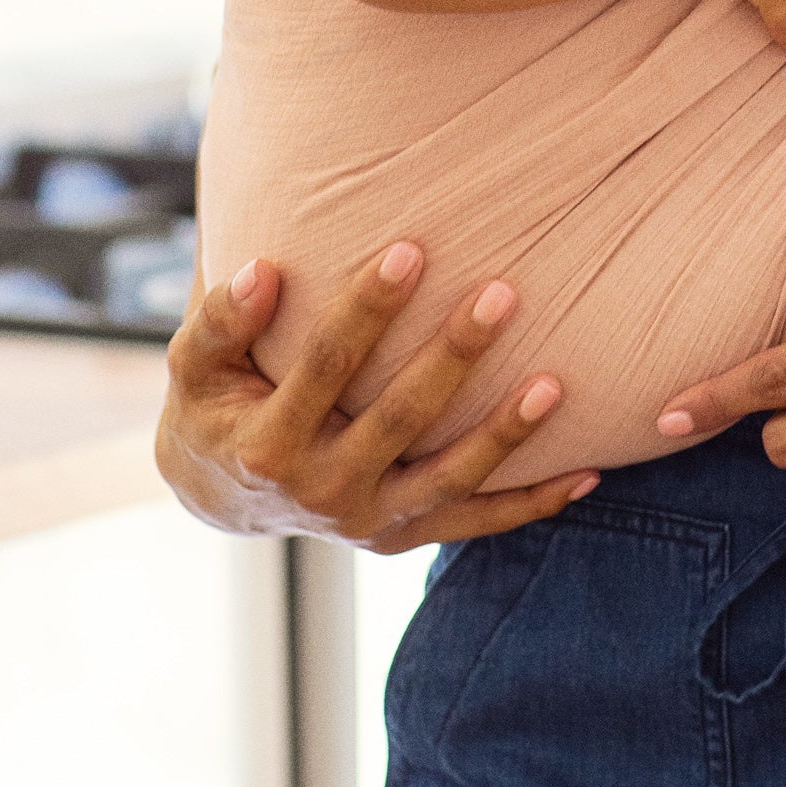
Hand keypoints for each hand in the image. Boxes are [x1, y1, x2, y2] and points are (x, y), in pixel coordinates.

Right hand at [156, 243, 599, 553]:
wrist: (222, 496)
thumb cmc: (214, 405)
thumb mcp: (193, 367)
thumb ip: (220, 321)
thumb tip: (261, 270)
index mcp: (269, 445)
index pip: (328, 364)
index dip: (367, 308)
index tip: (410, 249)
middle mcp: (324, 492)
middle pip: (402, 418)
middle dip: (453, 355)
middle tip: (503, 292)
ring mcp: (370, 523)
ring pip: (452, 479)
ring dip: (506, 435)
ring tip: (555, 385)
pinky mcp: (405, 537)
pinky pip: (480, 523)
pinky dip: (536, 503)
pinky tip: (592, 473)